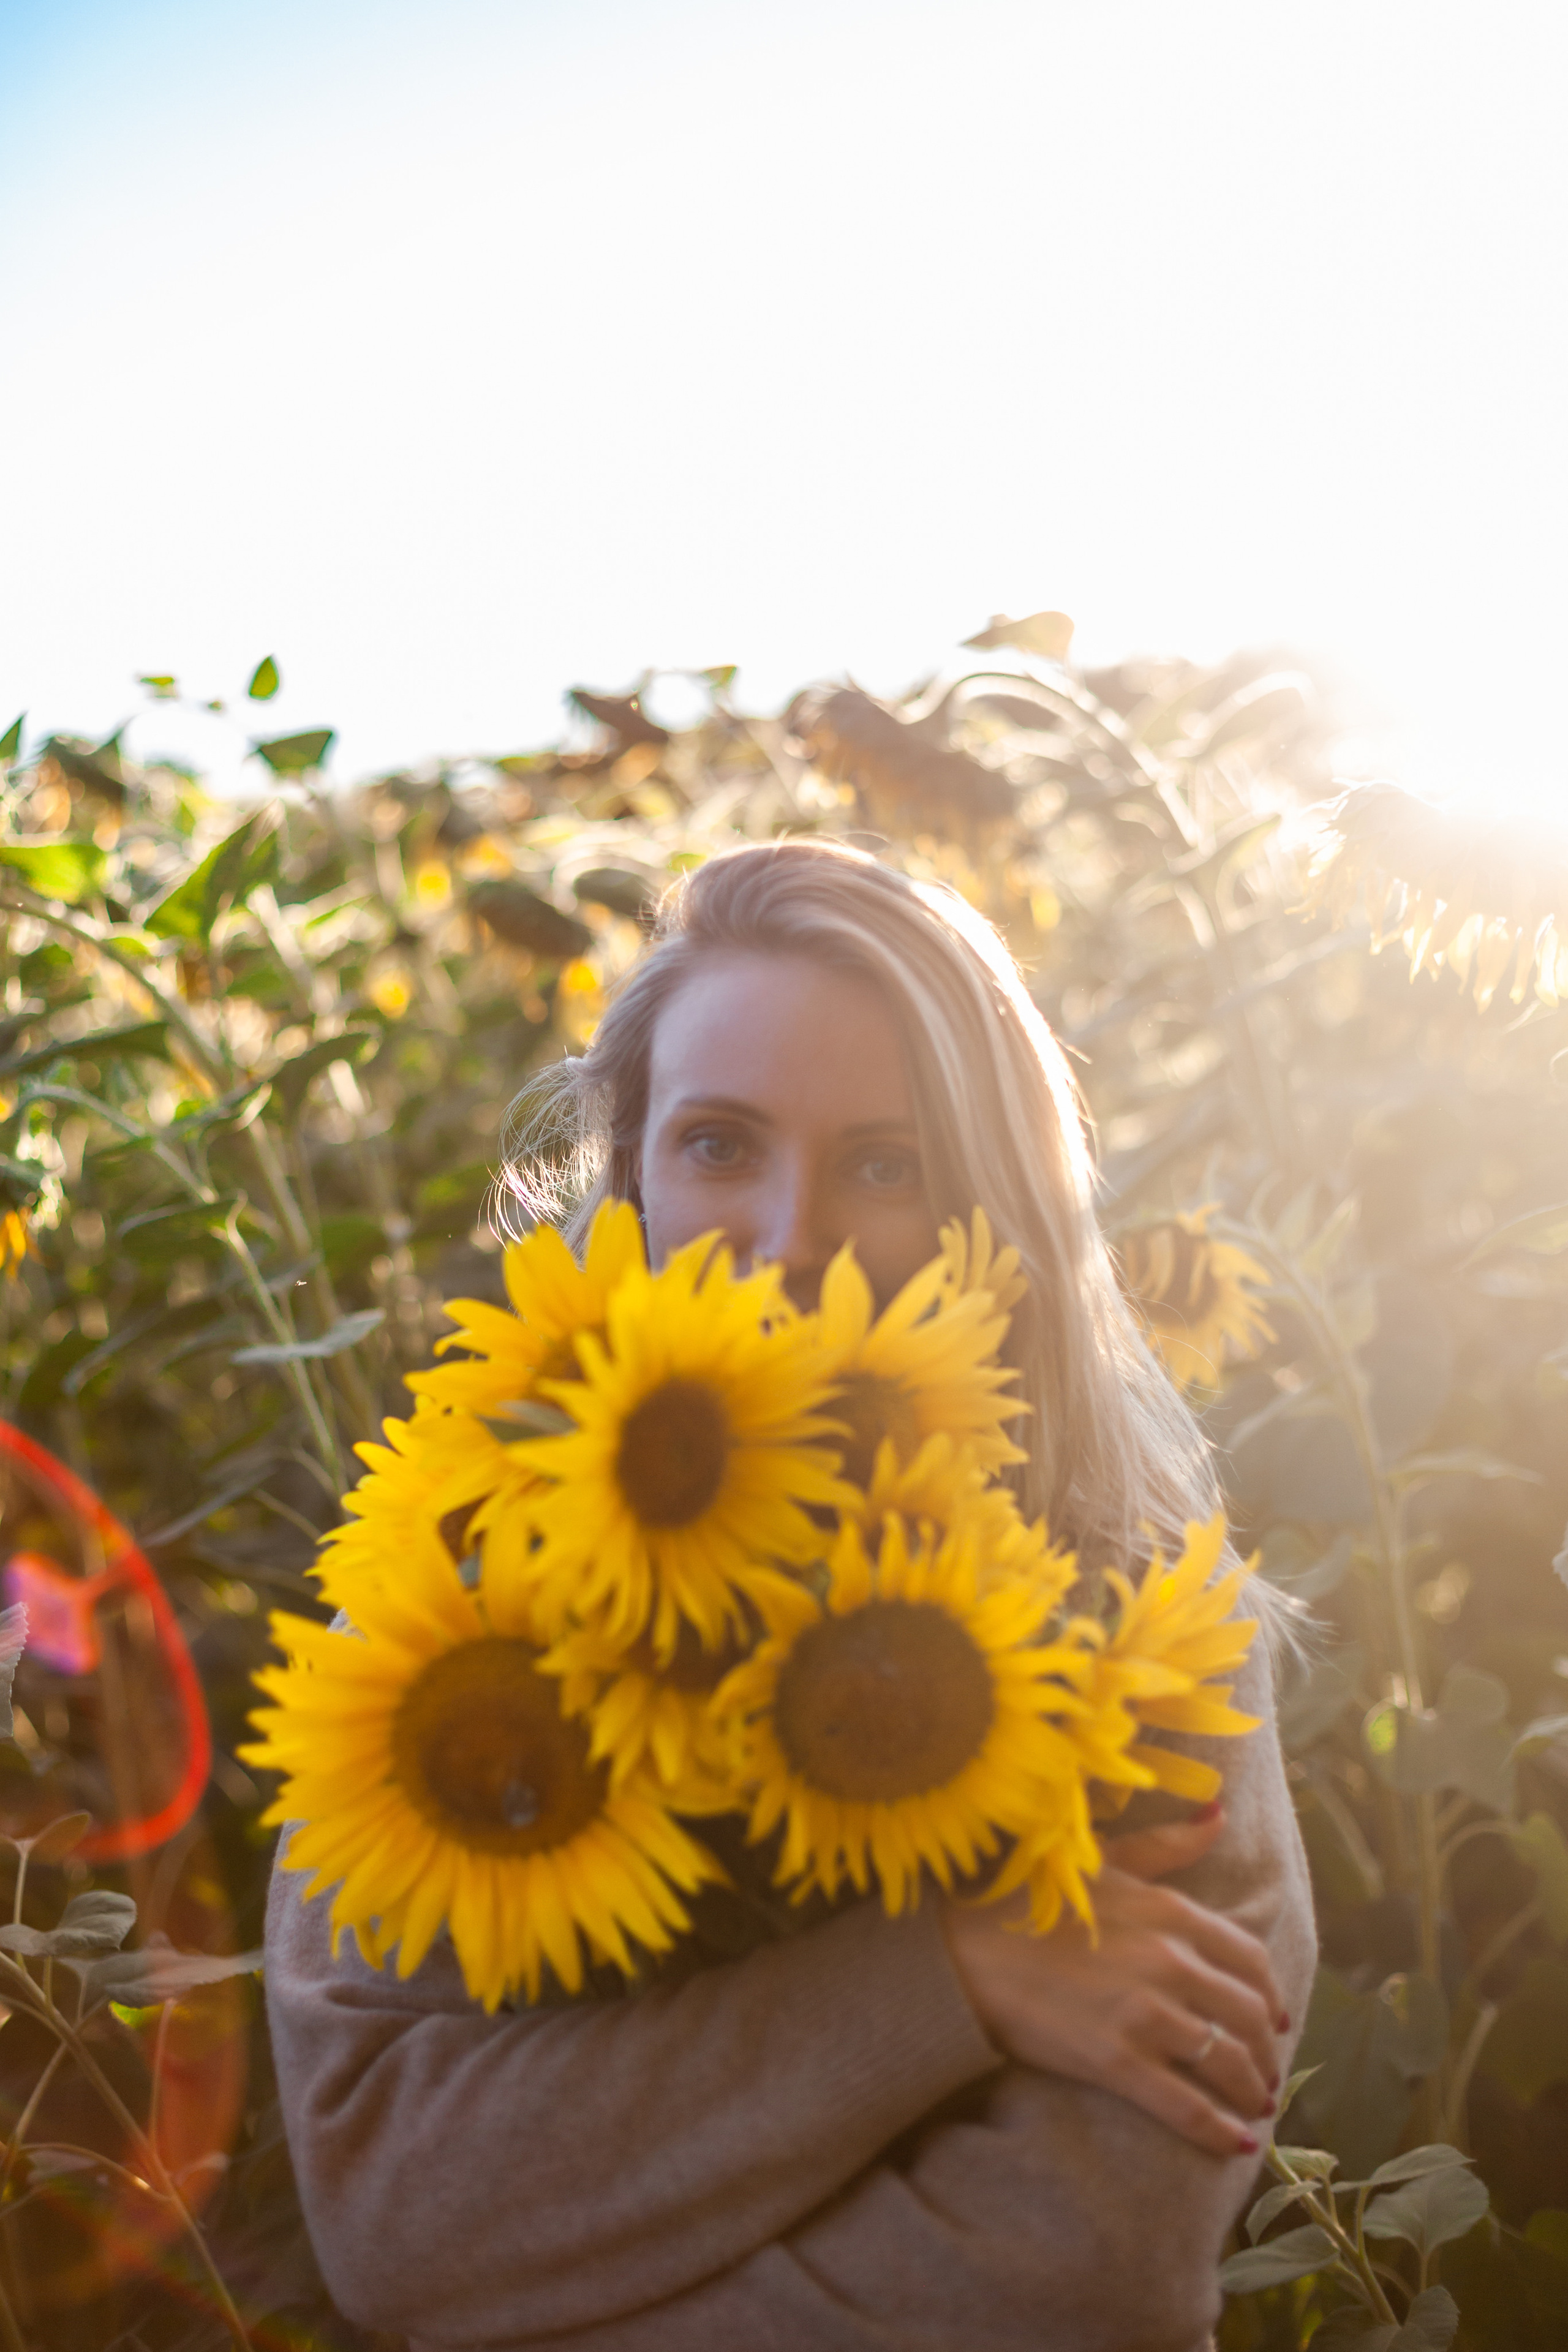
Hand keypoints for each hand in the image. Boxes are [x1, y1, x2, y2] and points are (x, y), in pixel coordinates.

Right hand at [939, 1810, 1287, 2159]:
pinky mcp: (1116, 2061)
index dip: (1269, 1993)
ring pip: (1225, 2059)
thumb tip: (1218, 1813)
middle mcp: (1168, 1962)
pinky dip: (1218, 2130)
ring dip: (1250, 2088)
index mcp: (1169, 1911)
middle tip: (1266, 2070)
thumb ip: (1166, 1843)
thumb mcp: (1103, 1859)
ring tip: (1255, 2104)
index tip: (1275, 2017)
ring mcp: (1145, 2014)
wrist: (965, 1951)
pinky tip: (1235, 2144)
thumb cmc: (1030, 1900)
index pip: (1247, 1958)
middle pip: (1246, 2013)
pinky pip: (1185, 2104)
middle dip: (1265, 2048)